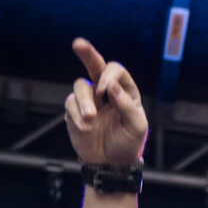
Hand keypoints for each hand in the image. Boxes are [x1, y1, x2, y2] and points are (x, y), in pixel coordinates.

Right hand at [64, 39, 148, 166]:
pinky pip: (70, 104)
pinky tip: (85, 128)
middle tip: (78, 44)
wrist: (110, 164)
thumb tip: (110, 87)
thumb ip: (127, 106)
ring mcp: (89, 100)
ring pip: (79, 85)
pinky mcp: (74, 110)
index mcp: (125, 92)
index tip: (106, 90)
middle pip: (95, 65)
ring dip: (84, 101)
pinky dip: (77, 116)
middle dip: (87, 53)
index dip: (110, 76)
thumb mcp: (137, 127)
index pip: (116, 71)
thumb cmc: (128, 144)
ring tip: (90, 119)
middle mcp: (106, 92)